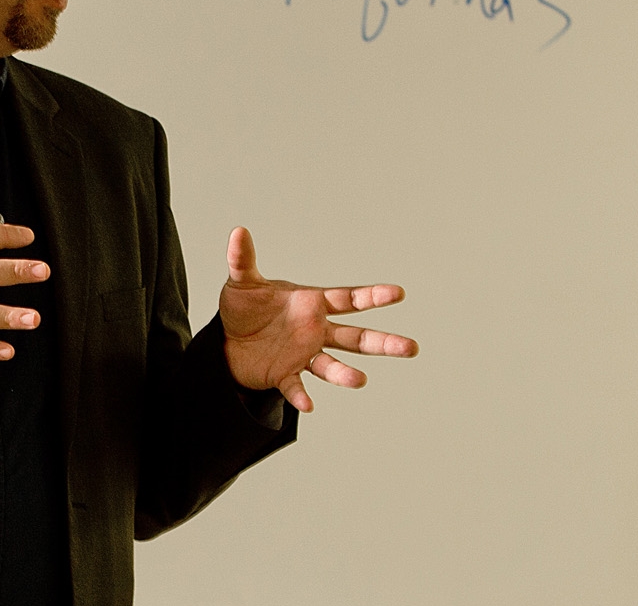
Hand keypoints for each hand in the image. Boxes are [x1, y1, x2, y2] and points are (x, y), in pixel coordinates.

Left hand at [218, 227, 416, 411]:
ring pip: (332, 365)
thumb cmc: (244, 308)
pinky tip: (308, 404)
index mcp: (312, 304)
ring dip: (345, 373)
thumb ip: (242, 259)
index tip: (398, 293)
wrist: (227, 342)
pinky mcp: (284, 375)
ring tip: (359, 380)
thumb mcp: (241, 282)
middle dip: (383, 342)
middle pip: (355, 337)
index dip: (373, 296)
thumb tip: (238, 231)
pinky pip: (296, 386)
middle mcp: (315, 331)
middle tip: (410, 348)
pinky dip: (301, 395)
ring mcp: (303, 355)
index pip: (348, 299)